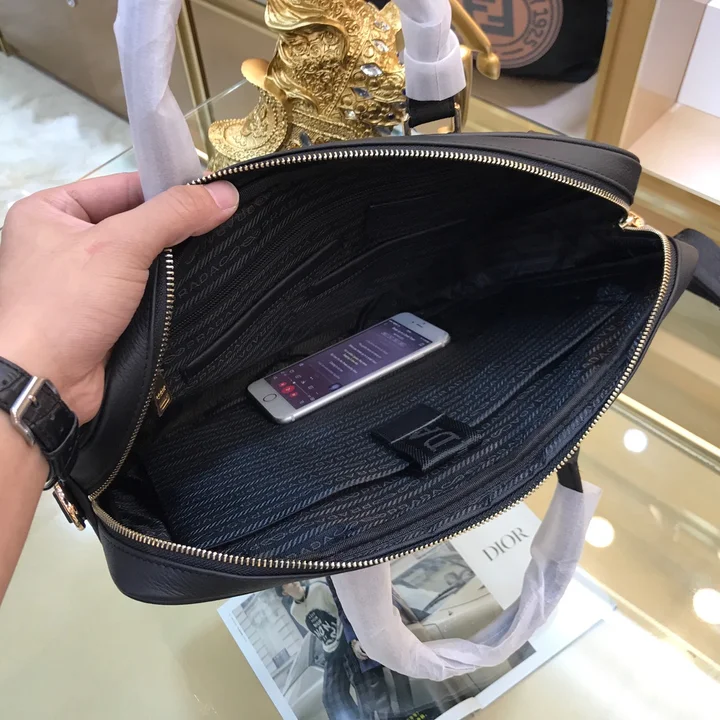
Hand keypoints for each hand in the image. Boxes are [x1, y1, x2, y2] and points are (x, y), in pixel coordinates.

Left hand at [0, 173, 238, 423]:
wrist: (42, 383)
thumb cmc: (62, 306)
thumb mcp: (119, 246)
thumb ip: (172, 216)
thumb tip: (225, 194)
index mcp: (50, 211)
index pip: (122, 187)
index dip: (167, 190)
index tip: (212, 196)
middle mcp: (63, 242)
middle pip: (135, 224)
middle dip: (175, 230)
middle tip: (222, 226)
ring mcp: (82, 282)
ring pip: (142, 261)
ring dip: (173, 264)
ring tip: (217, 255)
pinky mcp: (101, 315)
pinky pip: (142, 292)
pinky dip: (166, 292)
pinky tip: (196, 288)